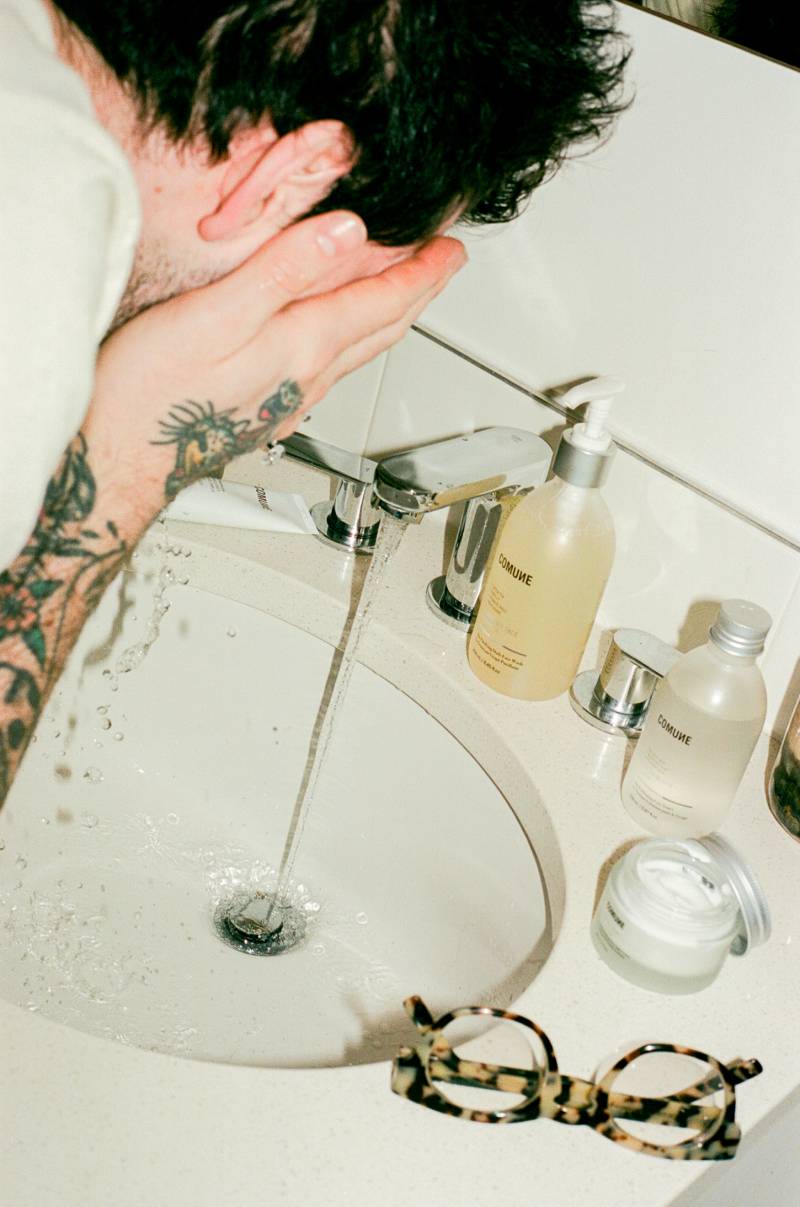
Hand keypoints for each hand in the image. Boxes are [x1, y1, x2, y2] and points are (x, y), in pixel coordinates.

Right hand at [87, 211, 465, 529]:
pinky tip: (338, 333)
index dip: (421, 272)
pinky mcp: (265, 408)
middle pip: (380, 329)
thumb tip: (346, 232)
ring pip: (358, 350)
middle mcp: (305, 376)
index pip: (381, 302)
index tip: (450, 248)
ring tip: (404, 292)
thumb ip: (282, 272)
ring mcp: (288, 397)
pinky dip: (352, 337)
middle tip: (444, 265)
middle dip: (418, 293)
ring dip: (388, 316)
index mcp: (301, 346)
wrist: (119, 460)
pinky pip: (330, 365)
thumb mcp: (214, 315)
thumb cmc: (152, 391)